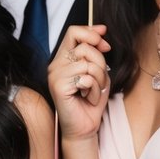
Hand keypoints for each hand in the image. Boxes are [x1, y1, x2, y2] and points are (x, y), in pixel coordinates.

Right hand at [48, 24, 111, 140]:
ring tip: (93, 91)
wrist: (84, 128)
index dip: (92, 33)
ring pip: (87, 63)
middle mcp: (56, 64)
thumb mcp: (97, 72)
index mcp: (63, 58)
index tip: (105, 42)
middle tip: (99, 80)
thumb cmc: (90, 101)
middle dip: (100, 63)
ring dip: (98, 80)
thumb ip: (96, 52)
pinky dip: (94, 90)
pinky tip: (88, 98)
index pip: (73, 32)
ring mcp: (55, 75)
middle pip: (85, 47)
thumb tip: (101, 30)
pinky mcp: (58, 86)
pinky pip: (85, 78)